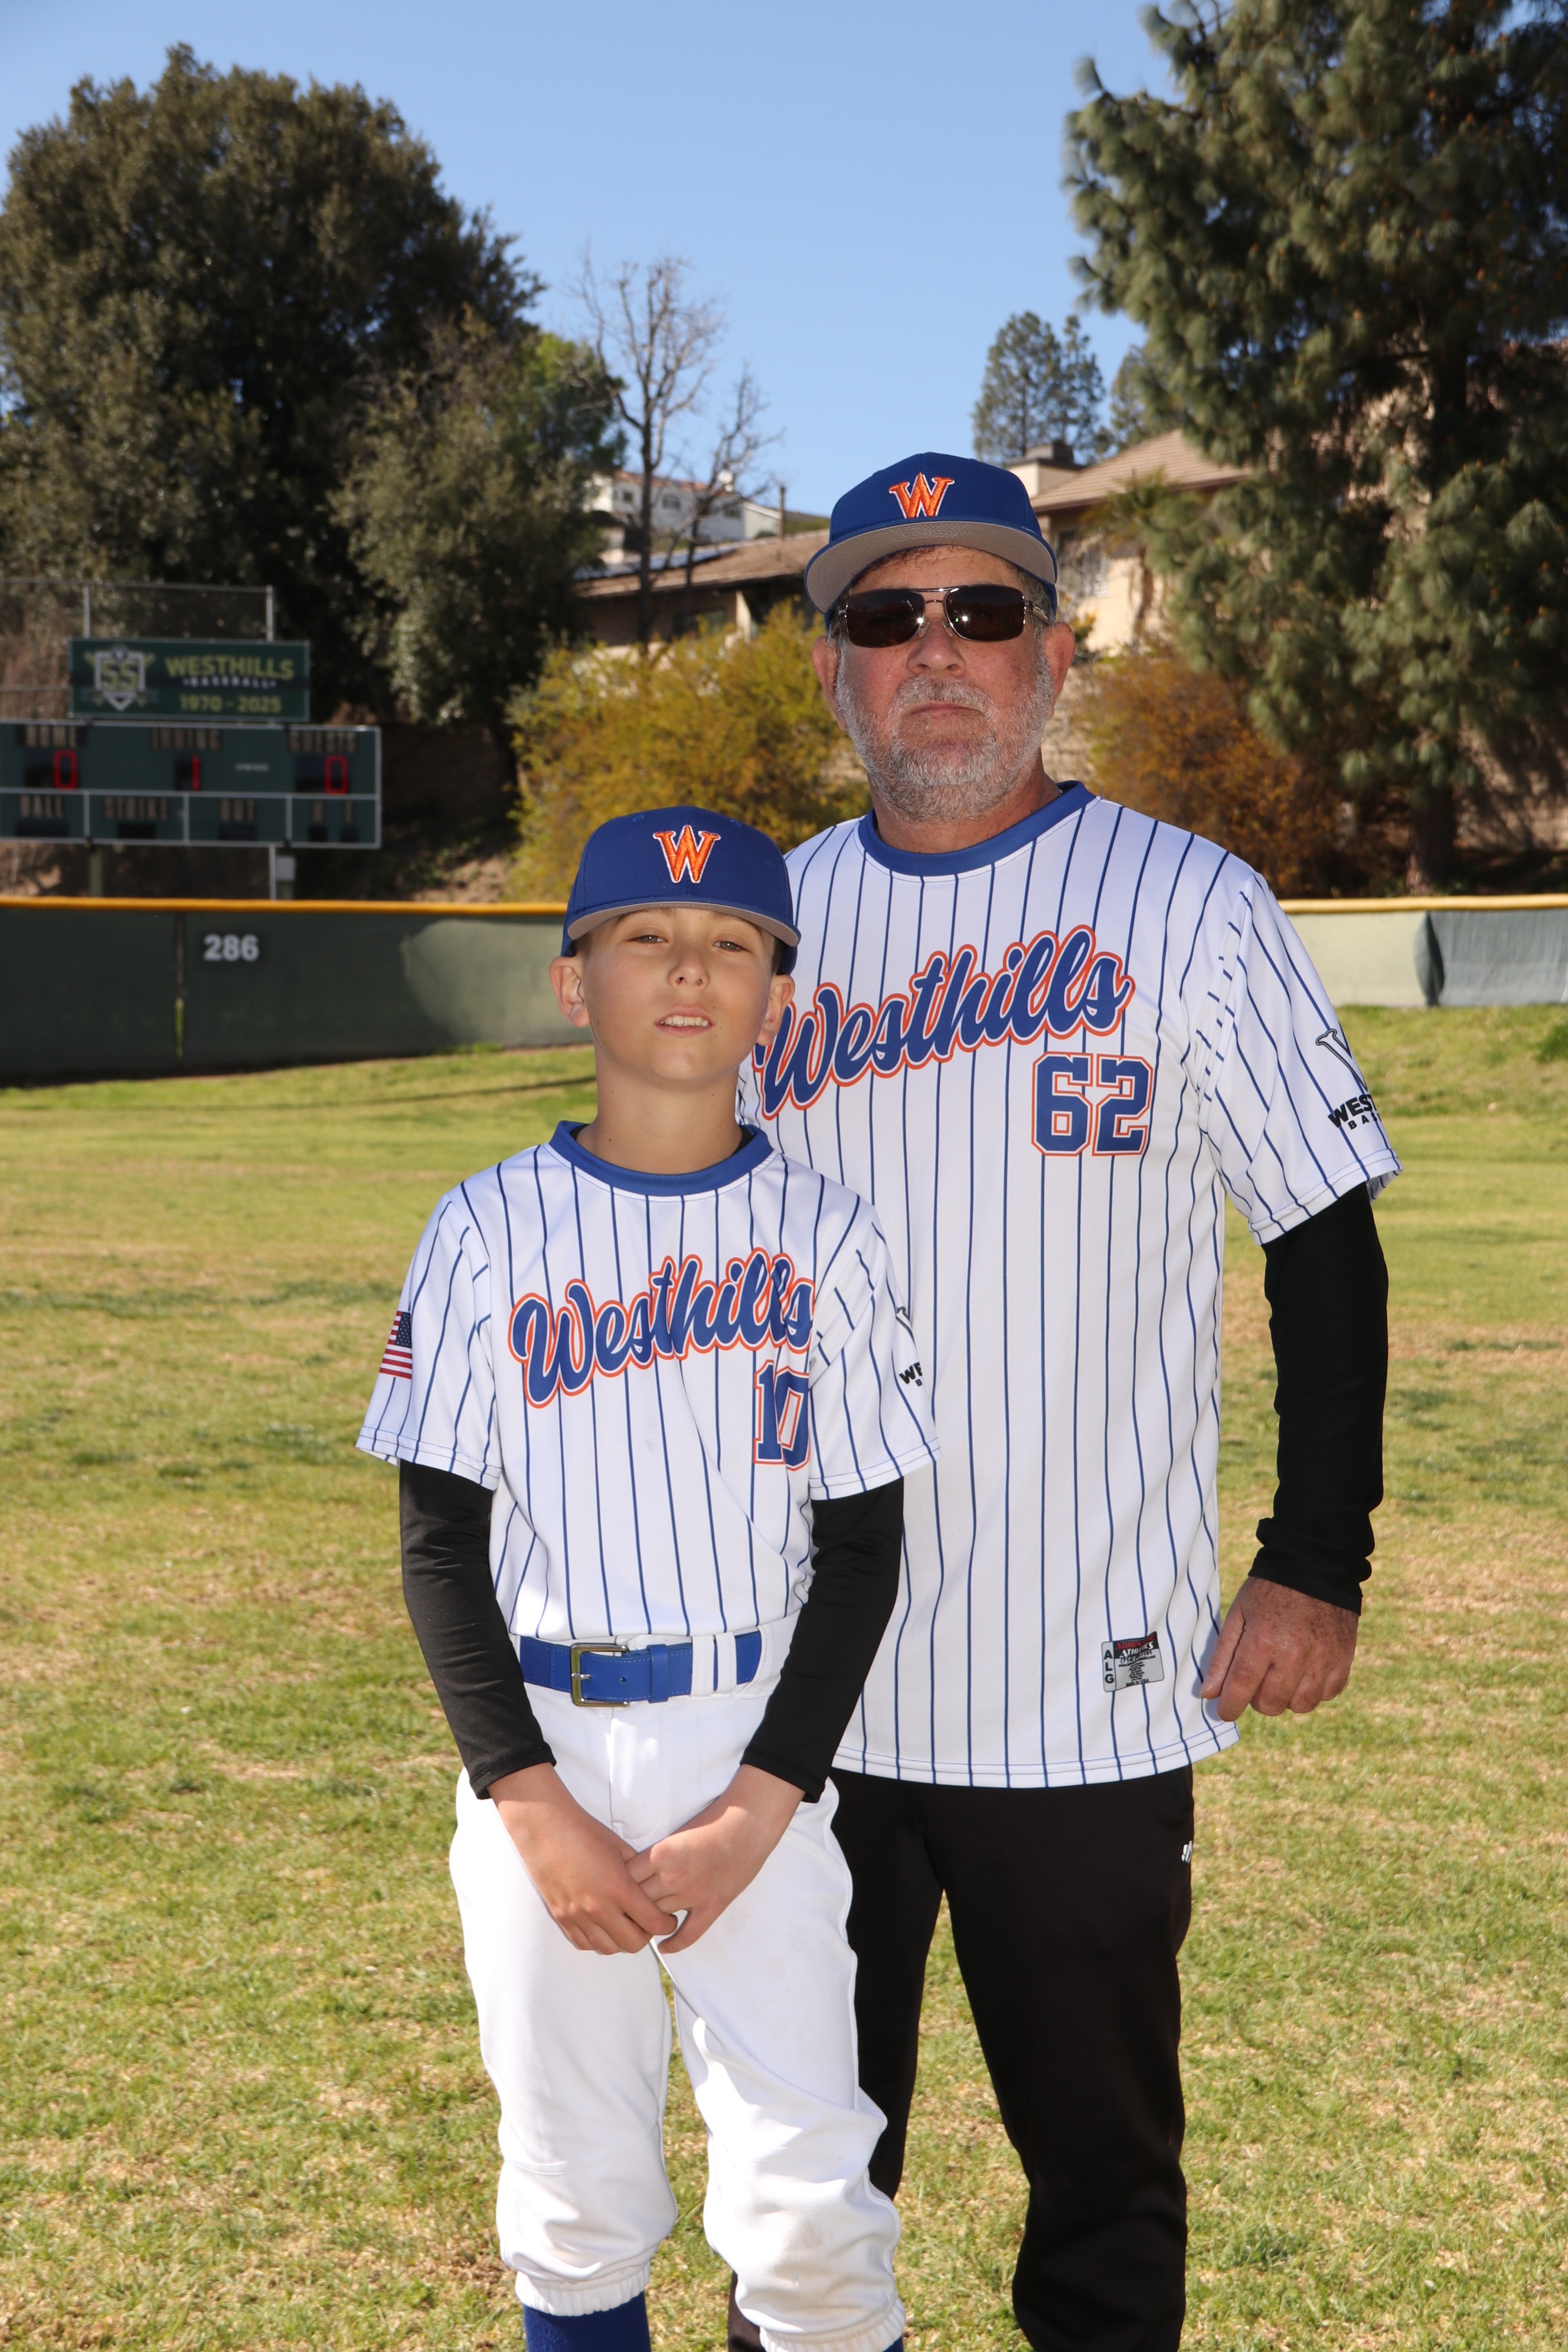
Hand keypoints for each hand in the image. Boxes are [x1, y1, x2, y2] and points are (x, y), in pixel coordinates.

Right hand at [490, 1763, 677, 1955]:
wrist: (545, 1828)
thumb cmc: (583, 1832)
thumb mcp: (620, 1848)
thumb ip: (639, 1872)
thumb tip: (652, 1887)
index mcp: (618, 1888)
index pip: (652, 1923)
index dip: (666, 1924)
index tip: (667, 1918)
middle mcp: (598, 1908)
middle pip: (633, 1944)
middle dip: (646, 1935)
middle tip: (647, 1922)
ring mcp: (577, 1916)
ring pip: (608, 1948)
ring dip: (621, 1940)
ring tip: (625, 1925)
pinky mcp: (561, 1917)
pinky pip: (584, 1944)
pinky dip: (597, 1941)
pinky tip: (603, 1927)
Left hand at [626, 1765, 801, 1952]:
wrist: (748, 1823)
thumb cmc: (713, 1821)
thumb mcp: (675, 1834)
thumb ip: (656, 1856)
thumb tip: (636, 1874)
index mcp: (660, 1854)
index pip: (625, 1879)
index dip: (617, 1886)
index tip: (614, 1889)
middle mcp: (672, 1876)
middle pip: (637, 1901)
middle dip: (629, 1907)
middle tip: (623, 1911)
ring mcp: (693, 1894)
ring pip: (658, 1917)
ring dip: (649, 1921)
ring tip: (640, 1926)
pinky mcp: (712, 1905)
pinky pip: (689, 1934)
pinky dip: (674, 1943)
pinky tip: (664, 1946)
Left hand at [1200, 1576, 1358, 1722]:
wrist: (1316, 1566)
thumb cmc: (1270, 1591)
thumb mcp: (1239, 1614)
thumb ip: (1223, 1656)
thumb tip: (1209, 1694)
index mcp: (1263, 1640)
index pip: (1241, 1689)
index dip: (1229, 1707)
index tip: (1224, 1711)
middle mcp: (1294, 1654)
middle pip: (1271, 1704)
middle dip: (1258, 1698)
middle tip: (1257, 1679)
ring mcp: (1323, 1658)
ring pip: (1300, 1705)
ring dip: (1287, 1696)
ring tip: (1283, 1674)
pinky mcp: (1343, 1659)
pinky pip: (1327, 1694)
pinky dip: (1314, 1689)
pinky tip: (1306, 1670)